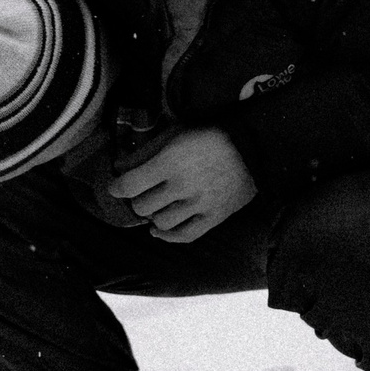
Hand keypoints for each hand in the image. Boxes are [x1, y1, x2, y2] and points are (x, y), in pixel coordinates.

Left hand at [106, 127, 255, 243]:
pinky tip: (159, 230)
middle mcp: (183, 186)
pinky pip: (185, 236)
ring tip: (156, 207)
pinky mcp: (215, 217)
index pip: (130, 185)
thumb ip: (145, 151)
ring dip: (153, 216)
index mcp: (170, 162)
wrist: (253, 146)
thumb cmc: (210, 135)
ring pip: (161, 224)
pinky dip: (168, 236)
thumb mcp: (175, 133)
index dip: (117, 188)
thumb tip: (119, 169)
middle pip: (143, 207)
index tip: (116, 187)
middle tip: (140, 194)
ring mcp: (200, 205)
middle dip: (137, 200)